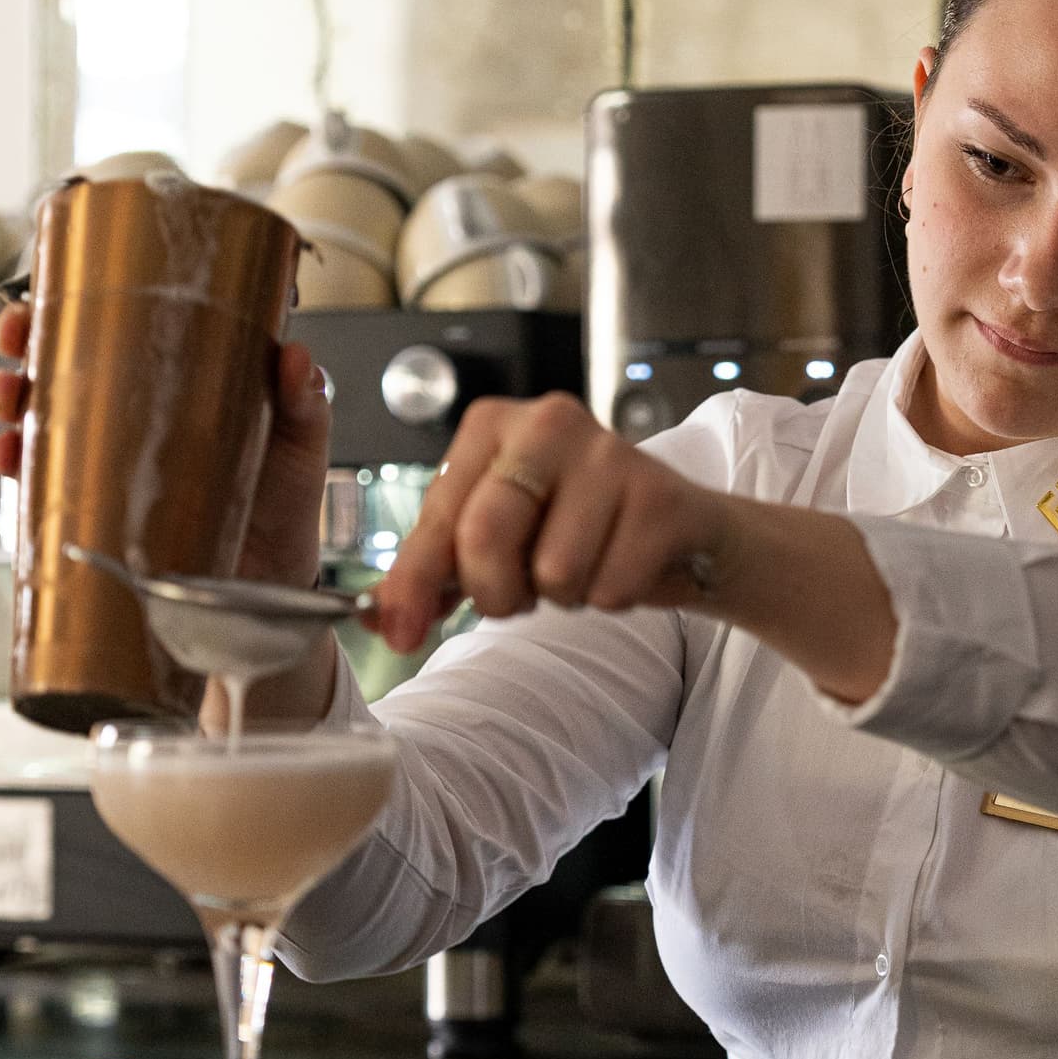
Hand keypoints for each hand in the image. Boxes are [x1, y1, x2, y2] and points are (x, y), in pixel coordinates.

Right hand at [0, 301, 333, 594]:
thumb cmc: (285, 498)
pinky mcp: (94, 509)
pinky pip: (40, 482)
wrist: (272, 578)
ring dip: (7, 401)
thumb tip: (297, 358)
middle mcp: (129, 412)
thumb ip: (303, 400)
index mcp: (172, 377)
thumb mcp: (299, 439)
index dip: (74, 302)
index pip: (115, 326)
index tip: (52, 292)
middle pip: (59, 363)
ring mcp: (106, 460)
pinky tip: (9, 458)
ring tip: (7, 399)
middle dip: (22, 345)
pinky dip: (16, 467)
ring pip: (36, 418)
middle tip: (16, 340)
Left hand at [365, 393, 730, 656]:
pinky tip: (621, 562)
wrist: (677, 529)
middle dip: (498, 592)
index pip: (439, 516)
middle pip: (486, 537)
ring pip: (553, 572)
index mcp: (492, 427)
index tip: (400, 635)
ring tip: (582, 564)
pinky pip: (609, 588)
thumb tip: (380, 619)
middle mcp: (548, 423)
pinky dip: (610, 596)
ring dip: (564, 595)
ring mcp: (609, 454)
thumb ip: (434, 573)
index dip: (415, 582)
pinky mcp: (659, 495)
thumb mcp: (494, 539)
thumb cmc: (574, 526)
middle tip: (521, 593)